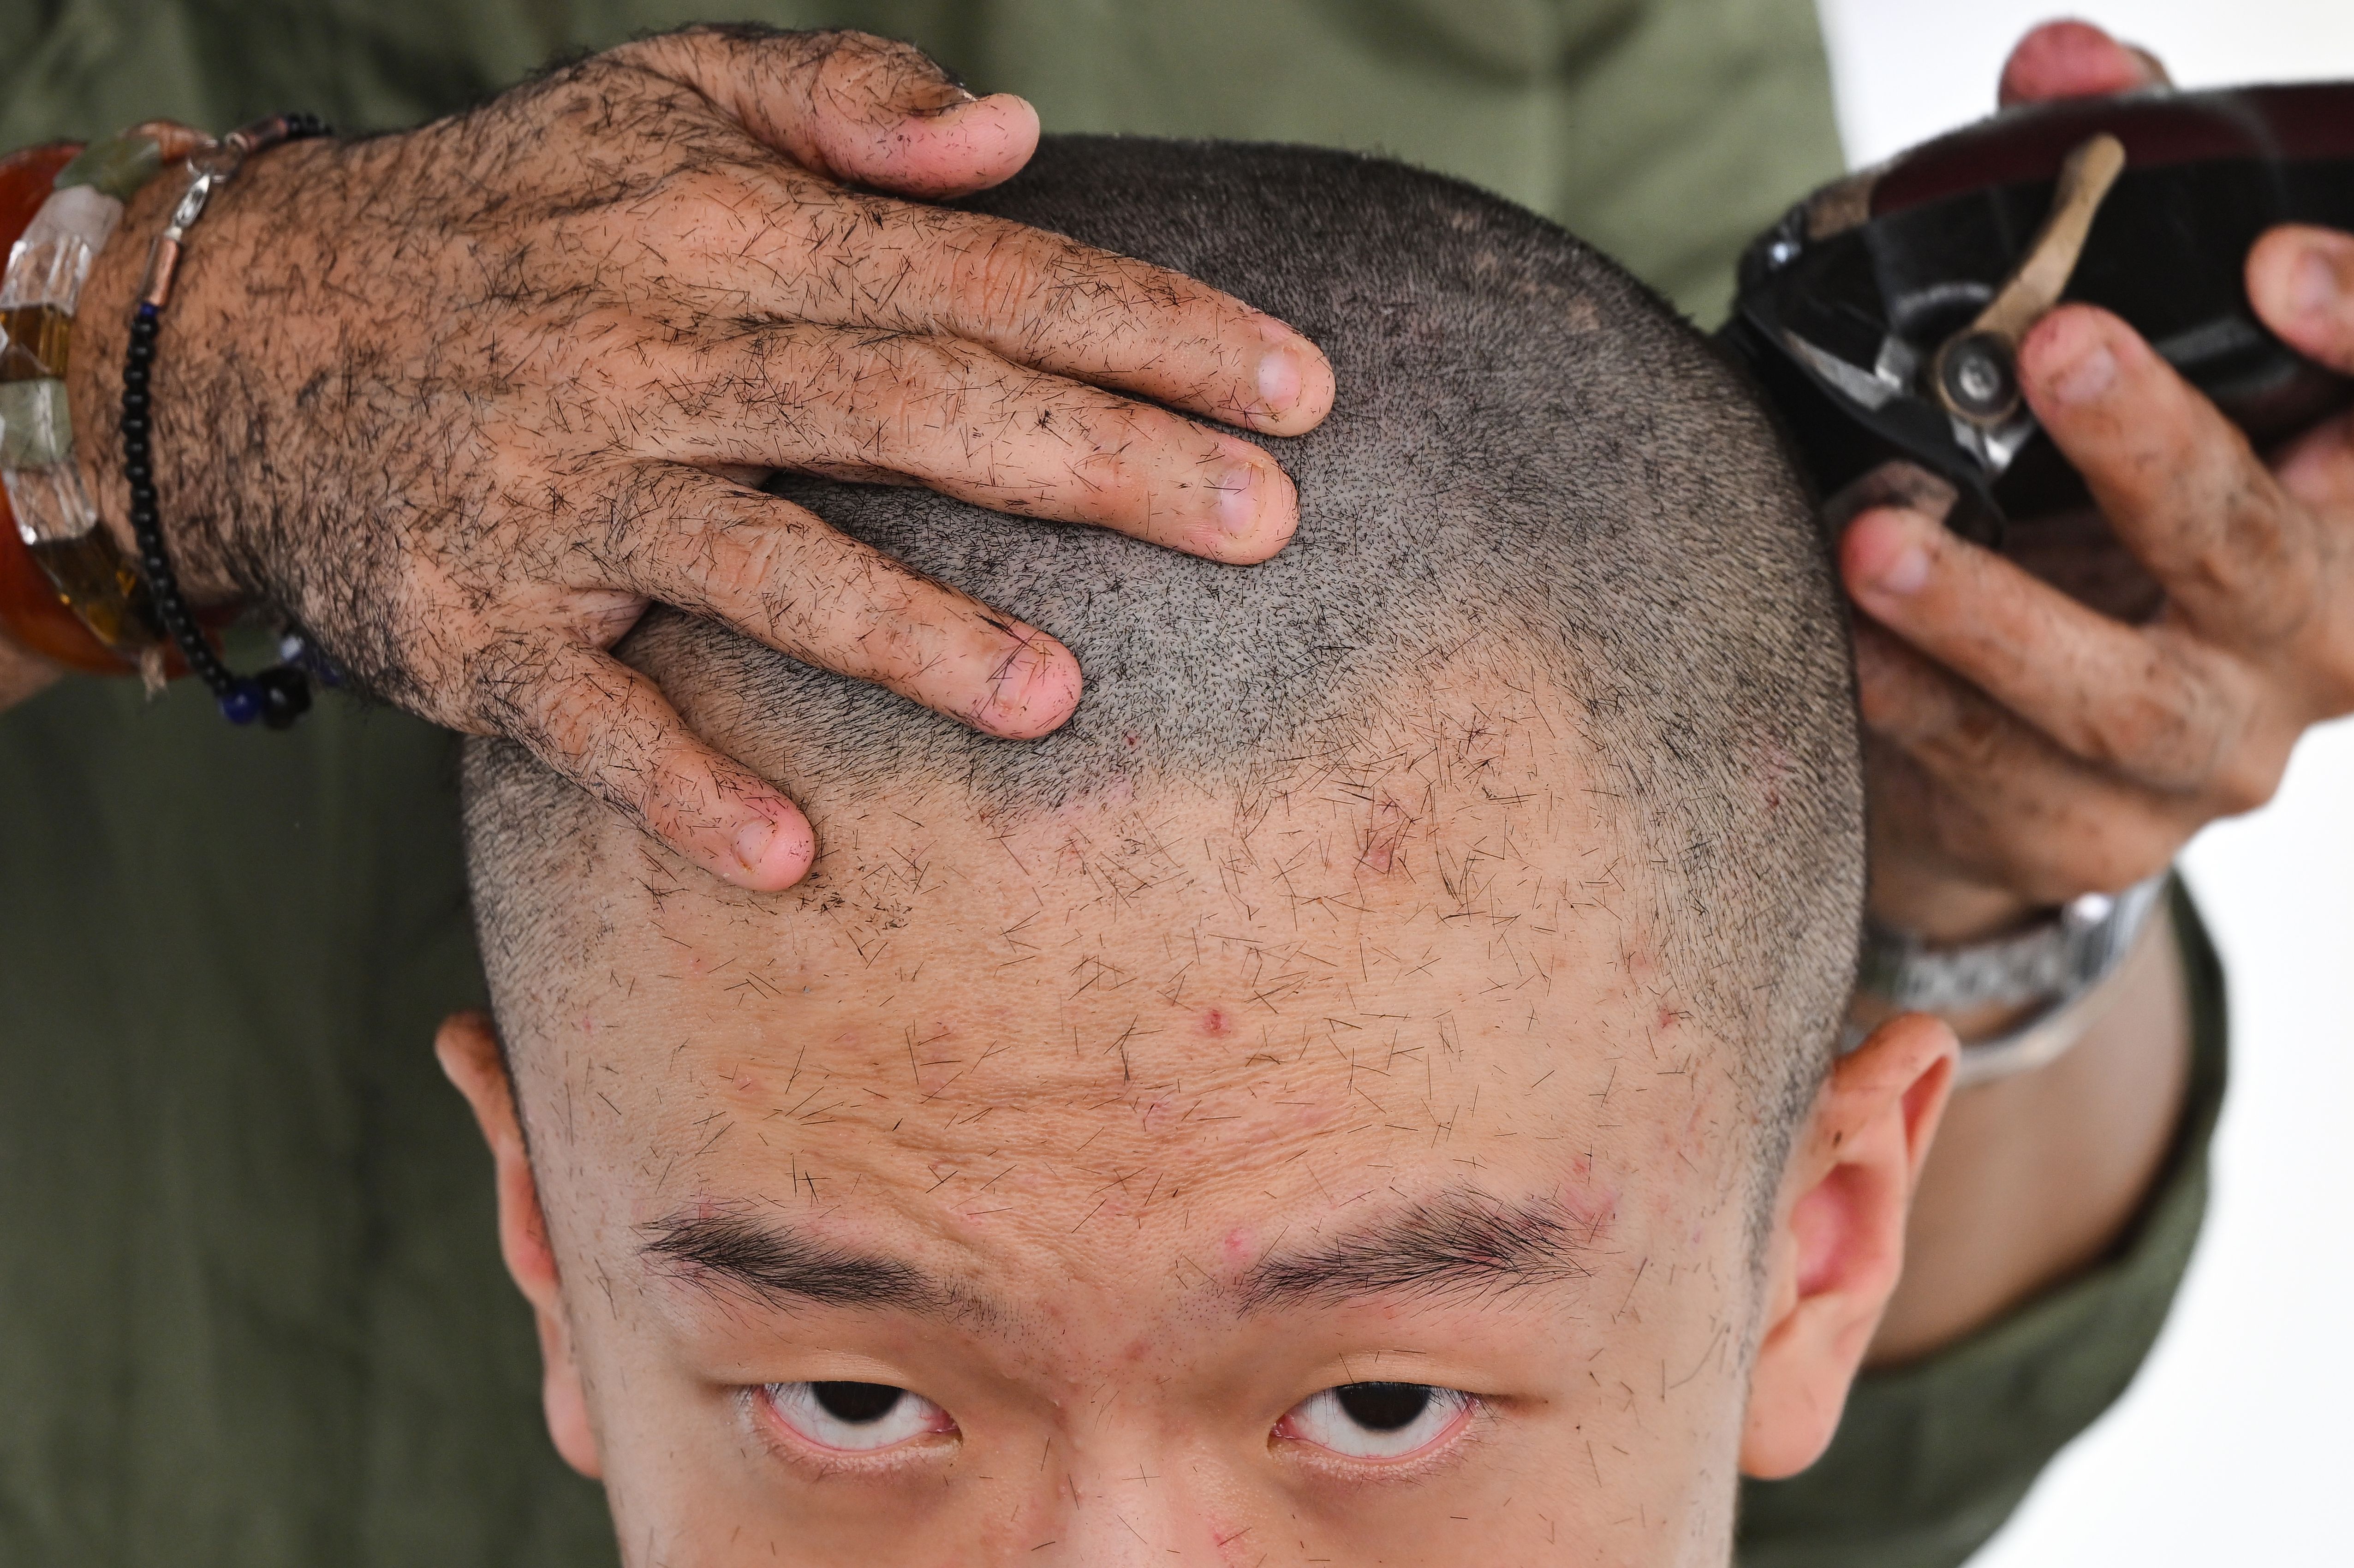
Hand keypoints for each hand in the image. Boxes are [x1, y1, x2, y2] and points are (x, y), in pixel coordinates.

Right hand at [64, 27, 1333, 890]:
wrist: (249, 334)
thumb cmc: (511, 219)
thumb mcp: (657, 96)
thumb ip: (840, 100)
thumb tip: (1015, 131)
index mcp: (717, 229)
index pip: (974, 275)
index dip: (1145, 325)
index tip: (1297, 387)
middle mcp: (650, 358)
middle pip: (910, 409)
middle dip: (1099, 465)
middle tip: (1265, 527)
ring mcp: (562, 502)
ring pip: (764, 567)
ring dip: (912, 635)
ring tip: (1057, 695)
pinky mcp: (481, 631)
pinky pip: (593, 720)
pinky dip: (683, 786)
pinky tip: (791, 854)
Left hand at [1837, 20, 2353, 938]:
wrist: (2053, 741)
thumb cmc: (2103, 511)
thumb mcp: (2144, 362)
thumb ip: (2119, 204)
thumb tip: (2060, 62)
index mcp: (2344, 501)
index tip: (2273, 263)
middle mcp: (2309, 631)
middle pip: (2261, 550)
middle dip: (2162, 448)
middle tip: (2063, 350)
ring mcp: (2209, 748)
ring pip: (2121, 694)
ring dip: (1994, 612)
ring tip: (1874, 538)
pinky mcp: (2090, 830)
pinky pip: (1994, 771)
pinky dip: (1907, 699)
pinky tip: (1839, 636)